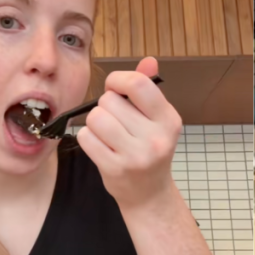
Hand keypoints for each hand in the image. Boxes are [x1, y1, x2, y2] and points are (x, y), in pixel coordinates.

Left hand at [76, 57, 182, 210]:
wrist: (149, 194)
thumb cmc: (149, 149)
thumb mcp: (156, 119)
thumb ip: (149, 89)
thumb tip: (148, 60)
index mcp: (168, 119)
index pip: (137, 84)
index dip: (117, 79)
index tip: (114, 88)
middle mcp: (155, 138)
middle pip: (109, 101)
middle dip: (105, 106)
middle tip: (116, 120)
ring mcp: (135, 156)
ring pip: (95, 118)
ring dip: (95, 122)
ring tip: (107, 132)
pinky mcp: (114, 169)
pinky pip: (86, 137)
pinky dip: (88, 137)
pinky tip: (100, 145)